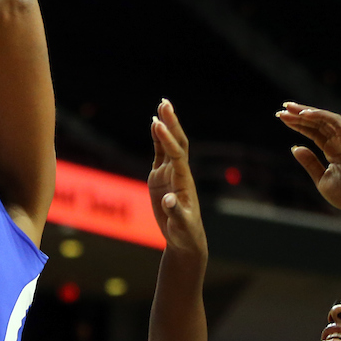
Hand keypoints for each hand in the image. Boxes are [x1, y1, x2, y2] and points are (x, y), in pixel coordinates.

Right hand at [148, 99, 206, 253]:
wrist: (185, 238)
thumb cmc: (185, 233)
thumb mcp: (181, 225)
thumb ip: (174, 212)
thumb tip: (168, 200)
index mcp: (183, 182)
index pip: (176, 155)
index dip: (167, 139)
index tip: (158, 123)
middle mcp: (178, 173)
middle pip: (177, 143)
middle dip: (171, 123)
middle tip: (165, 102)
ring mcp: (170, 174)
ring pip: (168, 145)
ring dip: (165, 126)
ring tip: (161, 105)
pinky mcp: (161, 178)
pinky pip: (159, 154)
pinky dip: (157, 139)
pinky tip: (154, 124)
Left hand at [276, 103, 340, 213]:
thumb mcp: (321, 178)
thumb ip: (310, 162)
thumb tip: (295, 148)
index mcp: (332, 151)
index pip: (313, 132)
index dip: (298, 124)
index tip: (282, 118)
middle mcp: (338, 142)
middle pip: (316, 123)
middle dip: (299, 115)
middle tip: (281, 109)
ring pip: (323, 119)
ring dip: (306, 111)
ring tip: (288, 108)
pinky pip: (334, 121)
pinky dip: (320, 115)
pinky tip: (304, 114)